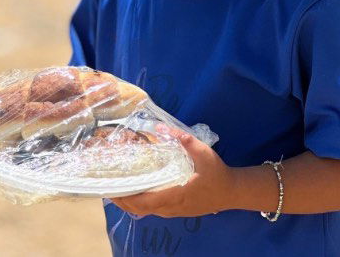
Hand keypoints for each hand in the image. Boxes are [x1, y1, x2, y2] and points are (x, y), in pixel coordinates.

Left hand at [107, 126, 235, 218]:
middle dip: (122, 200)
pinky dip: (141, 203)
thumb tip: (161, 127)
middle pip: (140, 210)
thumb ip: (182, 139)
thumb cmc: (216, 173)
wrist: (231, 192)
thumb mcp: (202, 152)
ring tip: (118, 187)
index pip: (144, 202)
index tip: (111, 188)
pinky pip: (154, 210)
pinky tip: (138, 190)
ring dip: (130, 203)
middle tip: (108, 187)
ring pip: (146, 212)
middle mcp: (171, 207)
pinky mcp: (177, 211)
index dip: (125, 197)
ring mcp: (174, 211)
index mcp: (174, 195)